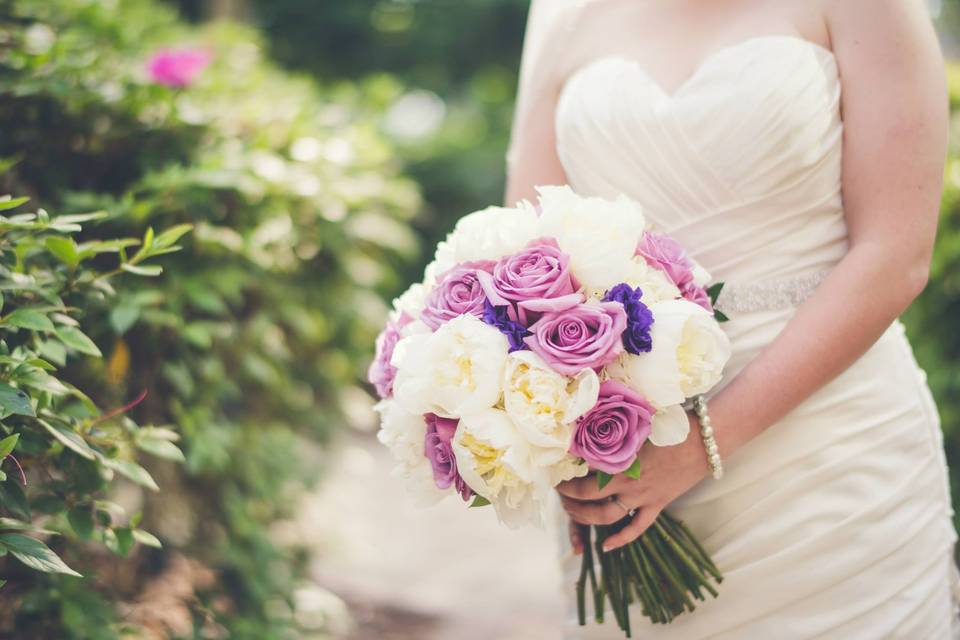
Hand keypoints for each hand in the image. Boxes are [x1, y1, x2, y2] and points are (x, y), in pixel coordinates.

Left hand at [557, 410, 709, 551]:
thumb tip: (586, 426)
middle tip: (560, 494)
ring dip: (586, 518)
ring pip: (606, 517)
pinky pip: (636, 528)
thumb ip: (613, 433)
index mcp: (620, 462)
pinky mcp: (657, 505)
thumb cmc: (669, 427)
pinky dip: (620, 539)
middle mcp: (628, 483)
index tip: (554, 472)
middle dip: (569, 498)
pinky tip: (605, 546)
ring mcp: (643, 497)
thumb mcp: (636, 427)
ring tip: (573, 513)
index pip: (582, 475)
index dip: (565, 478)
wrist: (703, 442)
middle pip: (588, 498)